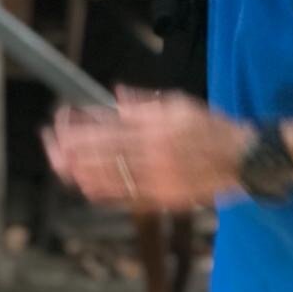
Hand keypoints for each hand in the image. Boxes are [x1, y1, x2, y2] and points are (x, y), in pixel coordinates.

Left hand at [42, 89, 253, 210]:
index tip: (60, 125)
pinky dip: (103, 192)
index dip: (80, 130)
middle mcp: (153, 154)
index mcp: (155, 128)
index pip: (107, 129)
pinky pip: (126, 196)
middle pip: (103, 154)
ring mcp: (158, 179)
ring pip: (110, 178)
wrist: (242, 157)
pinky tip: (86, 187)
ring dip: (81, 172)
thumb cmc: (209, 126)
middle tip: (50, 145)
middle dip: (72, 150)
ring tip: (61, 166)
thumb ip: (143, 102)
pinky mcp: (164, 197)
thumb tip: (114, 94)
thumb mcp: (177, 103)